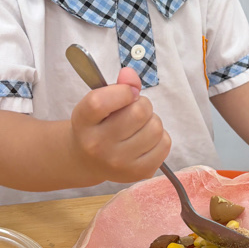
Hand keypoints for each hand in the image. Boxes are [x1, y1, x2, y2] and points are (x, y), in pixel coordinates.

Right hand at [70, 66, 170, 183]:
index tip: (127, 93)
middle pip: (139, 112)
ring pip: (156, 127)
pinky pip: (165, 144)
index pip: (100, 101)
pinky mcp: (138, 173)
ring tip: (139, 126)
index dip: (122, 91)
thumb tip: (130, 74)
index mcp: (83, 122)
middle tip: (134, 110)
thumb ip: (117, 86)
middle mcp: (98, 145)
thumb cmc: (97, 124)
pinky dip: (160, 137)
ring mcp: (118, 163)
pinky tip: (145, 140)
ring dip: (152, 121)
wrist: (88, 160)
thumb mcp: (98, 101)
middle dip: (142, 104)